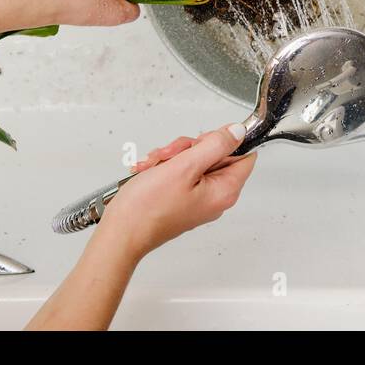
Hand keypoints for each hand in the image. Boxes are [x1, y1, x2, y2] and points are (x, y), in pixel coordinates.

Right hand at [100, 125, 256, 260]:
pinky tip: (150, 172)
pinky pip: (180, 170)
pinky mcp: (182, 197)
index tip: (202, 142)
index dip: (224, 141)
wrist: (120, 231)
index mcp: (225, 190)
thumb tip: (238, 132)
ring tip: (155, 166)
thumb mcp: (185, 166)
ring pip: (194, 159)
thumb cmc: (148, 208)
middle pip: (215, 153)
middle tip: (171, 156)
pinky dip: (164, 167)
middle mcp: (215, 196)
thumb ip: (215, 145)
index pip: (244, 154)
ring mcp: (198, 197)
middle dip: (189, 148)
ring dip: (172, 157)